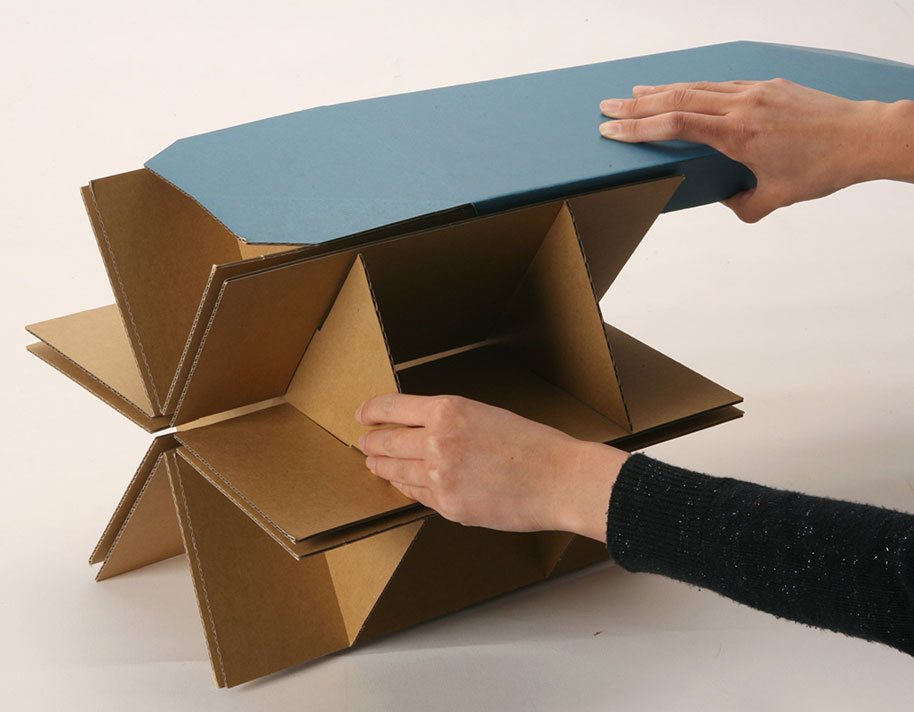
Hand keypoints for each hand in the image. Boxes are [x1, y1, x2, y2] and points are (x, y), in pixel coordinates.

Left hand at [355, 393, 627, 541]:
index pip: (393, 407)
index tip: (362, 414)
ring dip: (382, 467)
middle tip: (364, 442)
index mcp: (448, 410)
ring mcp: (440, 477)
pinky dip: (406, 488)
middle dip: (371, 442)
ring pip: (395, 472)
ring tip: (374, 464)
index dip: (372, 411)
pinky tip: (403, 484)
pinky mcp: (448, 506)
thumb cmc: (533, 445)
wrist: (559, 479)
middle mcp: (437, 441)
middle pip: (386, 441)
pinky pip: (417, 496)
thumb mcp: (486, 415)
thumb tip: (422, 429)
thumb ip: (450, 421)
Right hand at [599, 79, 913, 221]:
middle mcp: (742, 106)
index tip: (611, 130)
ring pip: (696, 86)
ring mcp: (755, 91)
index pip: (675, 125)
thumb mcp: (776, 198)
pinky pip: (720, 83)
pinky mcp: (768, 86)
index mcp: (738, 134)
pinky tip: (683, 90)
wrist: (865, 137)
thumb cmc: (823, 168)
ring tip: (634, 93)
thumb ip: (743, 205)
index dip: (638, 128)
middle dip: (636, 105)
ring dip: (661, 90)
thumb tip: (727, 201)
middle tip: (606, 107)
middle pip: (676, 98)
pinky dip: (694, 87)